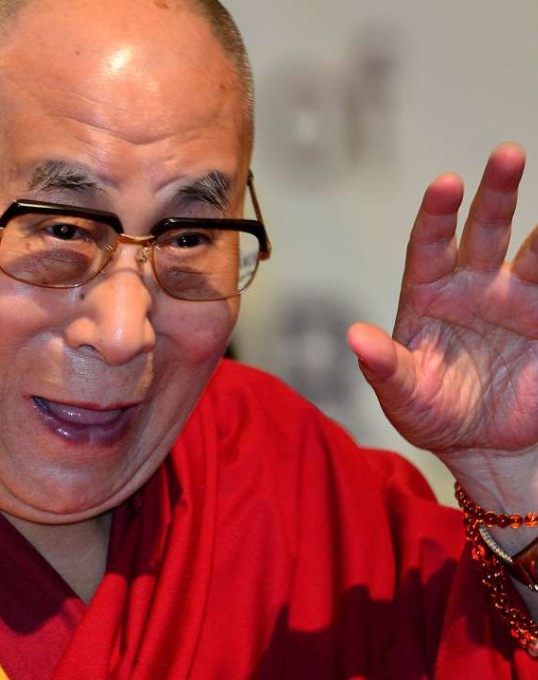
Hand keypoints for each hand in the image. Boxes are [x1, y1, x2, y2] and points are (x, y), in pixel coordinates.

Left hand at [348, 144, 537, 475]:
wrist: (484, 446)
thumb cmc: (432, 413)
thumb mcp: (402, 394)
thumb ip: (384, 366)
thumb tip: (355, 337)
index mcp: (429, 295)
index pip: (430, 246)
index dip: (436, 215)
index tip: (445, 183)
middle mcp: (474, 286)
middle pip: (486, 230)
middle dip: (497, 193)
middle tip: (508, 153)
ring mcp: (516, 300)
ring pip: (534, 255)